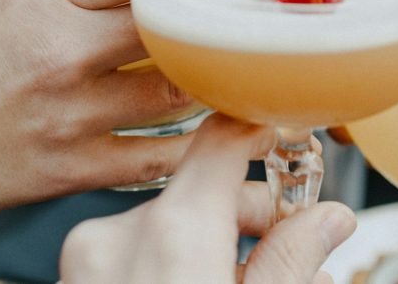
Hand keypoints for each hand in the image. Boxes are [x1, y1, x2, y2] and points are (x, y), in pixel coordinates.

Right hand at [0, 0, 196, 258]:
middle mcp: (61, 52)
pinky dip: (186, 144)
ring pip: (173, 88)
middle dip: (192, 9)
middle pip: (165, 19)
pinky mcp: (72, 168)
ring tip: (209, 63)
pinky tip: (200, 130)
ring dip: (197, 73)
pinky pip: (155, 156)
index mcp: (30, 0)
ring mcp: (72, 114)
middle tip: (209, 5)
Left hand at [60, 114, 355, 283]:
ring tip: (251, 269)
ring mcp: (82, 261)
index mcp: (169, 235)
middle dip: (245, 211)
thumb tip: (328, 221)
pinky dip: (166, 263)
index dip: (257, 128)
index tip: (281, 131)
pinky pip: (128, 253)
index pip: (218, 139)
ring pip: (162, 225)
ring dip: (208, 241)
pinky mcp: (69, 279)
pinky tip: (201, 277)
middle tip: (289, 235)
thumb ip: (290, 262)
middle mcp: (113, 236)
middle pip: (194, 192)